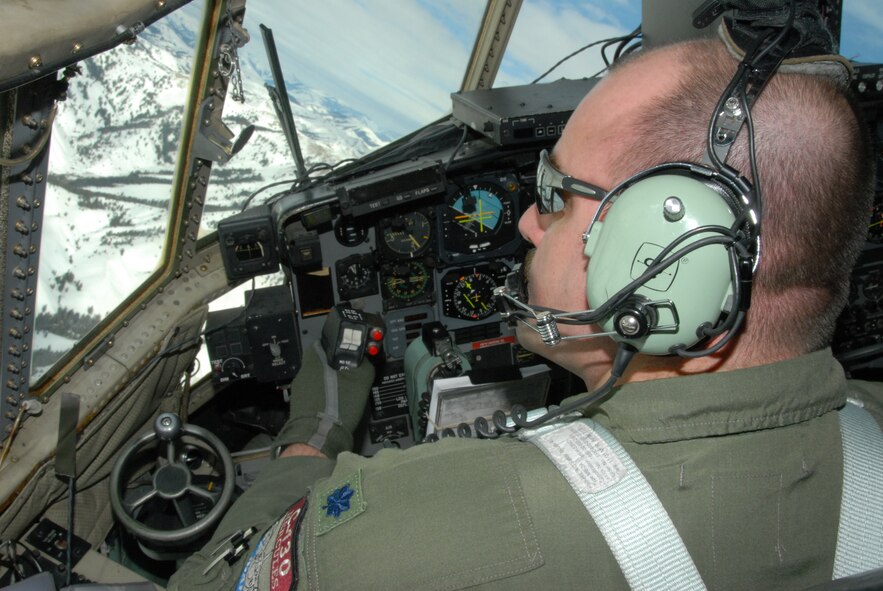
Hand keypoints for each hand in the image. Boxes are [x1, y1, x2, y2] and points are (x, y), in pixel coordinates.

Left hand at [274, 341, 374, 458]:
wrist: (319, 438)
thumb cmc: (337, 406)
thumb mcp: (360, 382)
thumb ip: (363, 364)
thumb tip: (365, 358)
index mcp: (314, 362)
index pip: (319, 343)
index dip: (333, 346)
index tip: (344, 352)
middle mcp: (302, 374)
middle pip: (318, 362)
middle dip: (332, 366)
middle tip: (348, 373)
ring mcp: (298, 391)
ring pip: (315, 379)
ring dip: (327, 382)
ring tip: (343, 391)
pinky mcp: (299, 406)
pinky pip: (312, 394)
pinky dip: (322, 396)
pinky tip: (334, 404)